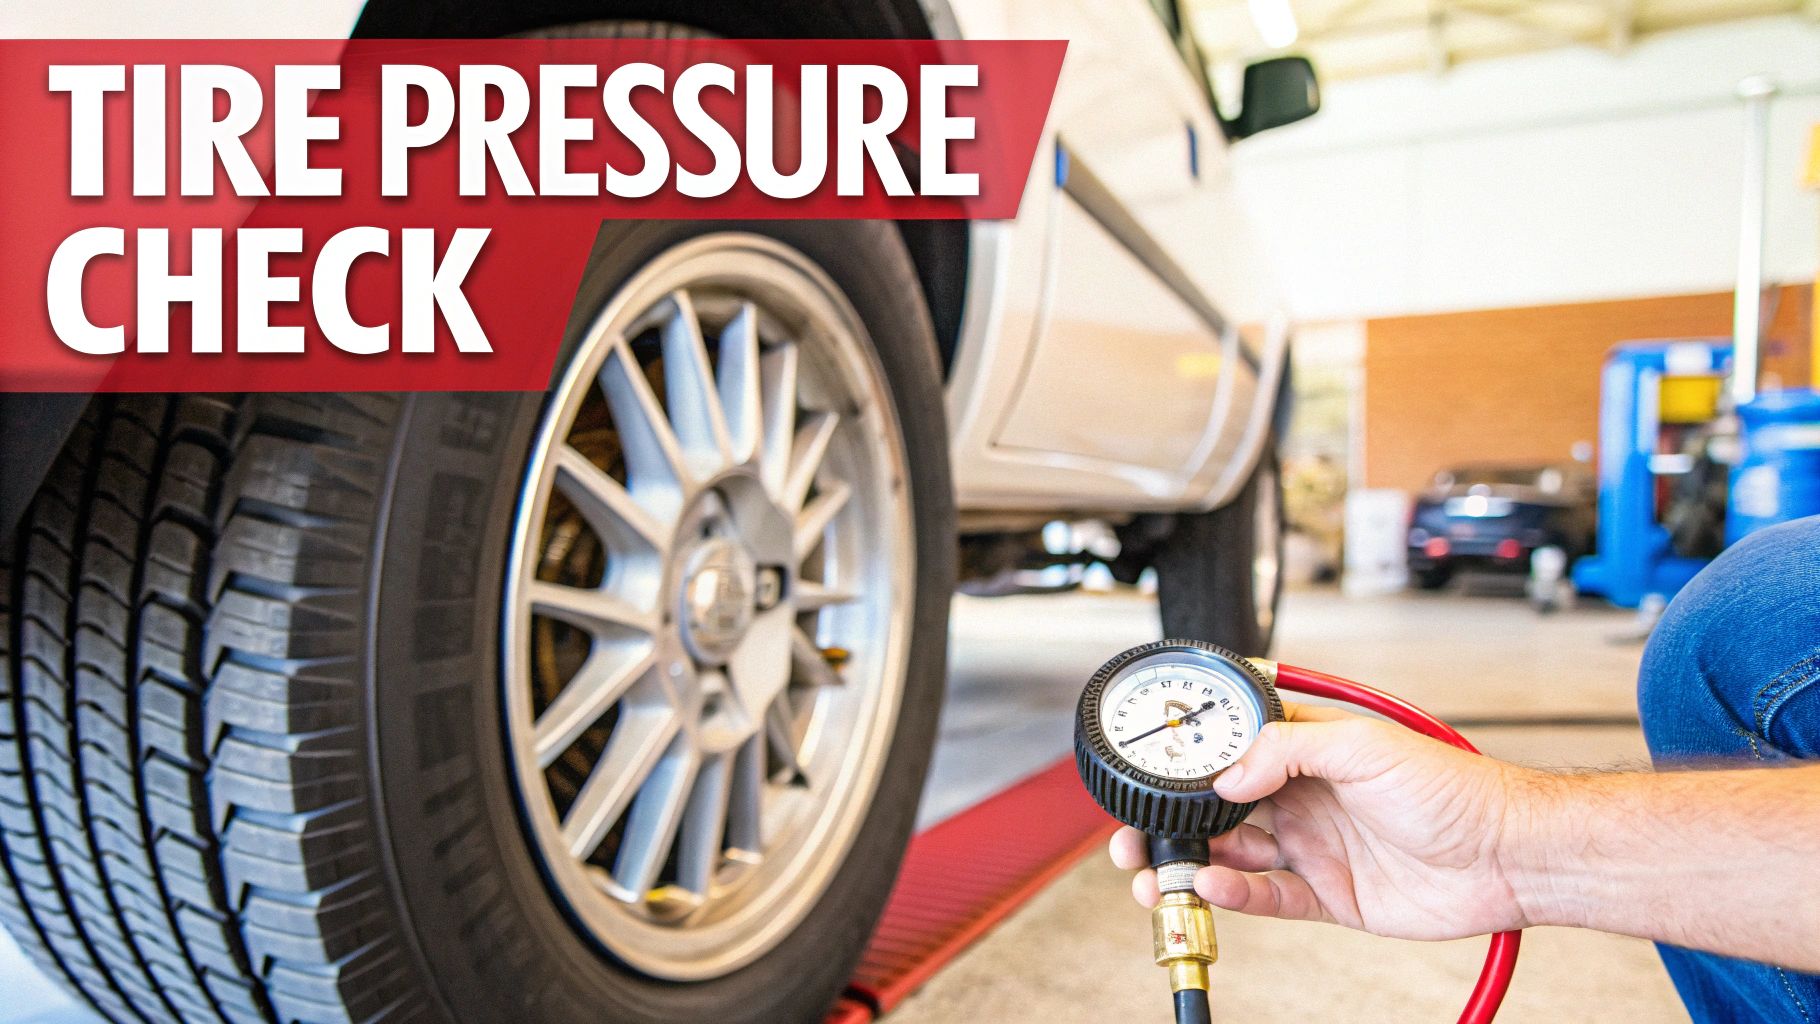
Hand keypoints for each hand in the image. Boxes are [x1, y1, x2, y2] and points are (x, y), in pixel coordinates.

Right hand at [1109, 701, 1543, 940]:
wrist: (1507, 856)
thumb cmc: (1454, 788)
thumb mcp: (1366, 745)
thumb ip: (1289, 749)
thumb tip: (1229, 770)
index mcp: (1307, 748)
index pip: (1230, 748)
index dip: (1187, 762)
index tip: (1150, 775)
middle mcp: (1303, 794)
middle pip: (1216, 807)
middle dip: (1170, 821)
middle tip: (1133, 837)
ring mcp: (1313, 844)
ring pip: (1232, 854)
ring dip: (1192, 861)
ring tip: (1161, 872)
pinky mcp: (1328, 893)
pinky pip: (1268, 896)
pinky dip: (1235, 894)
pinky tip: (1214, 887)